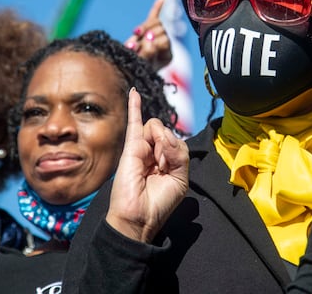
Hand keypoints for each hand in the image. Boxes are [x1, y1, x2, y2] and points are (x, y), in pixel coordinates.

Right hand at [105, 88, 188, 242]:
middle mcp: (154, 152)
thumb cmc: (158, 203)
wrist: (138, 218)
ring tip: (155, 161)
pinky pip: (135, 121)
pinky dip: (134, 106)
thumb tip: (165, 135)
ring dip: (162, 141)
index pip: (177, 142)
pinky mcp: (131, 148)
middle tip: (163, 166)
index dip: (177, 152)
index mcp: (167, 160)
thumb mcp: (180, 179)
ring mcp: (142, 148)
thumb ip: (180, 154)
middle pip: (168, 132)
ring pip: (157, 127)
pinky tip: (134, 92)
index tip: (171, 169)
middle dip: (170, 146)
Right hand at [124, 0, 172, 70]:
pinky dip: (157, 7)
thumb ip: (147, 53)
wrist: (122, 71)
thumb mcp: (140, 64)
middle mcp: (164, 44)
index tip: (141, 47)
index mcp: (167, 55)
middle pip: (161, 30)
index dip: (153, 42)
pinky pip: (153, 16)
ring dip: (144, 27)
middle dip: (148, 34)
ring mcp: (156, 36)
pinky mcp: (147, 29)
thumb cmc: (132, 70)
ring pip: (155, 22)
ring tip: (135, 34)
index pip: (165, 41)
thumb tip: (150, 38)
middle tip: (136, 42)